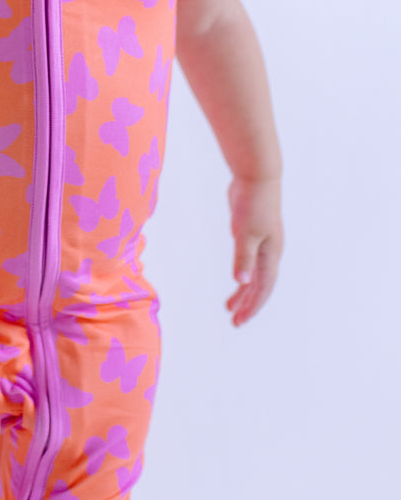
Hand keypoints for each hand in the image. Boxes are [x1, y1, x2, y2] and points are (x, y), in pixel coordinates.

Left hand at [226, 175, 282, 326]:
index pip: (263, 288)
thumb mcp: (246, 232)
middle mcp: (269, 252)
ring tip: (228, 307)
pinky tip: (235, 280)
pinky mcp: (252, 235)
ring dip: (243, 292)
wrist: (256, 177)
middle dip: (247, 304)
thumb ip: (243, 258)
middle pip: (259, 285)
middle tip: (234, 322)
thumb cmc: (253, 204)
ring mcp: (262, 243)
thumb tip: (241, 283)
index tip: (239, 321)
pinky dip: (242, 274)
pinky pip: (248, 262)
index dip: (252, 306)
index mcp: (271, 254)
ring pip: (253, 275)